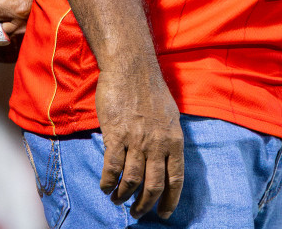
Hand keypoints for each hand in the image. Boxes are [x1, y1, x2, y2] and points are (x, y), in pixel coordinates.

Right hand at [95, 61, 184, 218]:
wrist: (131, 67)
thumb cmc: (150, 88)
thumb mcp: (170, 114)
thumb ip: (169, 137)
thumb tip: (167, 157)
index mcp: (174, 140)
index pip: (175, 179)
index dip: (170, 200)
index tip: (163, 214)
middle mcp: (158, 144)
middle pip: (153, 186)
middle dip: (144, 205)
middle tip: (137, 212)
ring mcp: (137, 141)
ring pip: (131, 181)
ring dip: (123, 195)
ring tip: (117, 199)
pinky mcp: (116, 135)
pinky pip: (112, 167)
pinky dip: (108, 181)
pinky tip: (105, 186)